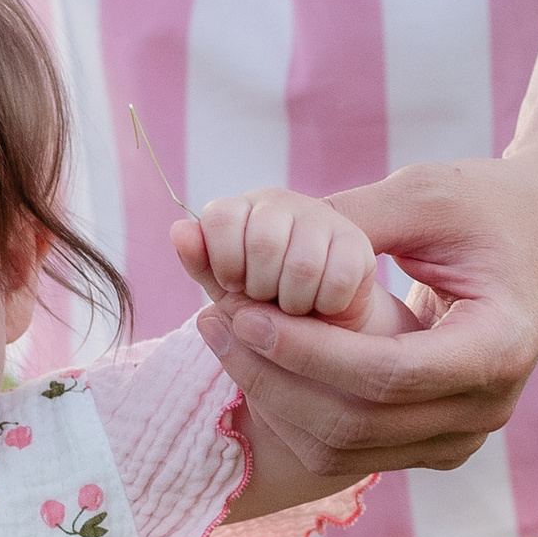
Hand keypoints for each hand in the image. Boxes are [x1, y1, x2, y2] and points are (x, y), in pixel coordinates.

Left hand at [171, 189, 408, 334]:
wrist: (323, 332)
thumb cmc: (265, 313)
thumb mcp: (228, 292)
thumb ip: (204, 263)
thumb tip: (179, 230)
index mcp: (243, 209)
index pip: (221, 217)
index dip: (225, 262)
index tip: (234, 286)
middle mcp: (282, 204)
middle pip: (262, 242)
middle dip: (261, 291)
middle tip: (268, 305)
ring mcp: (323, 220)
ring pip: (300, 265)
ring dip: (294, 305)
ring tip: (295, 311)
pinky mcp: (358, 245)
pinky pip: (337, 278)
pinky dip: (326, 305)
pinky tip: (323, 308)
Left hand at [191, 155, 537, 484]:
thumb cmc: (495, 206)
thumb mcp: (429, 195)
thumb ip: (352, 219)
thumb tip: (258, 230)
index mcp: (498, 349)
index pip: (385, 375)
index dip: (305, 352)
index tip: (241, 313)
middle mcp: (485, 409)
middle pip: (356, 423)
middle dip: (272, 376)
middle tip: (213, 317)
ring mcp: (462, 436)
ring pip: (345, 448)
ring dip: (273, 398)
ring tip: (223, 333)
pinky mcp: (436, 442)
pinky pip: (351, 448)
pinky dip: (296, 411)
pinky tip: (257, 359)